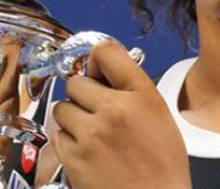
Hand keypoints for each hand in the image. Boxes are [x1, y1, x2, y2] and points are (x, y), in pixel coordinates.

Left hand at [52, 39, 190, 188]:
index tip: (95, 70)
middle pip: (76, 81)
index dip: (96, 61)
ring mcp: (92, 134)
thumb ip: (132, 90)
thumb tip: (102, 73)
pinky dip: (68, 141)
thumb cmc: (162, 168)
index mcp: (141, 96)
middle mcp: (115, 110)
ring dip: (72, 117)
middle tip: (95, 109)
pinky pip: (58, 134)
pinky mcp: (74, 157)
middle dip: (82, 94)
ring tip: (91, 133)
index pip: (105, 52)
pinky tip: (87, 151)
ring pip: (62, 107)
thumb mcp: (160, 116)